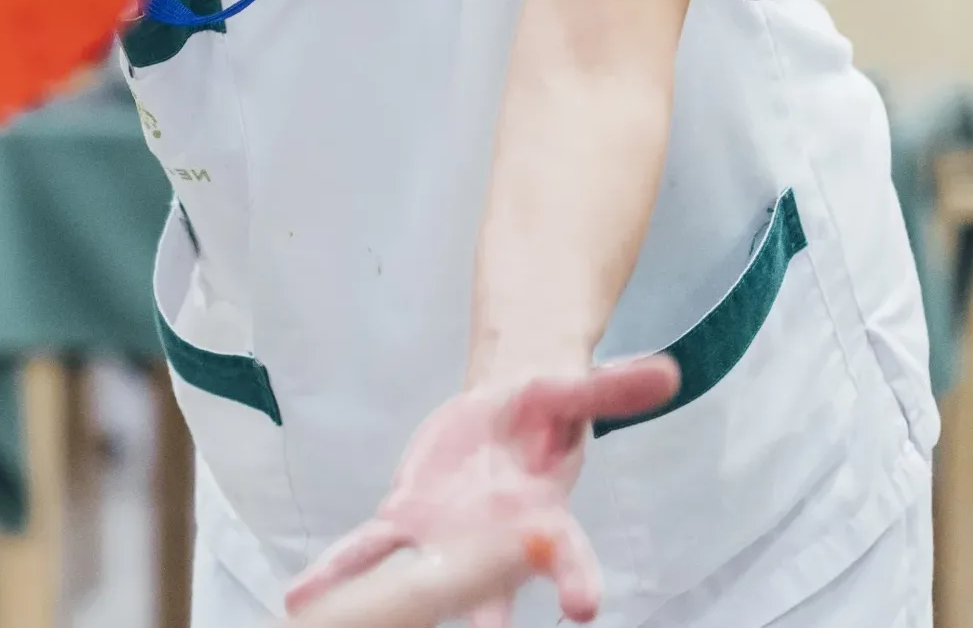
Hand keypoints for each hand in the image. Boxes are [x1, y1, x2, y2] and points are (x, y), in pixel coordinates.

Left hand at [285, 357, 677, 627]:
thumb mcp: (574, 387)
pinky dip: (336, 573)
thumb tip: (670, 369)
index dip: (573, 575)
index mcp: (545, 517)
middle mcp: (495, 545)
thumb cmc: (546, 408)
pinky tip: (302, 600)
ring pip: (419, 581)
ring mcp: (446, 540)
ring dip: (393, 609)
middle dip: (485, 617)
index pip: (565, 553)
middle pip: (490, 589)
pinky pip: (368, 551)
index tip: (585, 605)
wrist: (506, 410)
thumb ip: (614, 387)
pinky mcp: (408, 521)